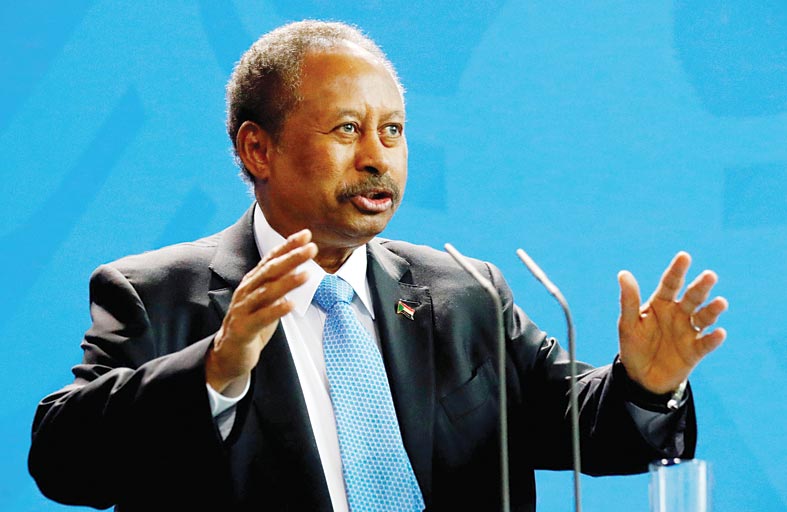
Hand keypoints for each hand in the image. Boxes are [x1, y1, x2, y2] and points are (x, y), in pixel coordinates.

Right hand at [205, 229, 317, 394]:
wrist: (229, 353)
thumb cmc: (251, 322)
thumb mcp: (267, 298)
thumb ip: (279, 280)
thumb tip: (298, 261)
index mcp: (253, 281)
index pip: (272, 258)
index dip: (288, 245)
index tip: (306, 234)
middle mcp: (247, 290)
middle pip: (271, 271)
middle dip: (292, 258)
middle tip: (311, 248)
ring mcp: (243, 309)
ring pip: (267, 292)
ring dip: (287, 282)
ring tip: (306, 275)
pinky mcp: (243, 328)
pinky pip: (261, 318)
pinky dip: (276, 310)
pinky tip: (290, 305)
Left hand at [617, 251, 727, 393]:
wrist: (640, 377)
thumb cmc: (633, 345)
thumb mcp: (628, 323)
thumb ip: (629, 300)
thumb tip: (623, 273)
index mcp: (661, 304)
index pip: (670, 284)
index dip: (677, 270)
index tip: (684, 256)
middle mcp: (678, 314)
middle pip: (691, 298)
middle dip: (701, 287)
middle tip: (709, 275)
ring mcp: (688, 332)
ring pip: (704, 318)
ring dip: (712, 310)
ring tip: (720, 302)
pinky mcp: (695, 351)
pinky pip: (706, 344)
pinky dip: (713, 339)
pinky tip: (719, 333)